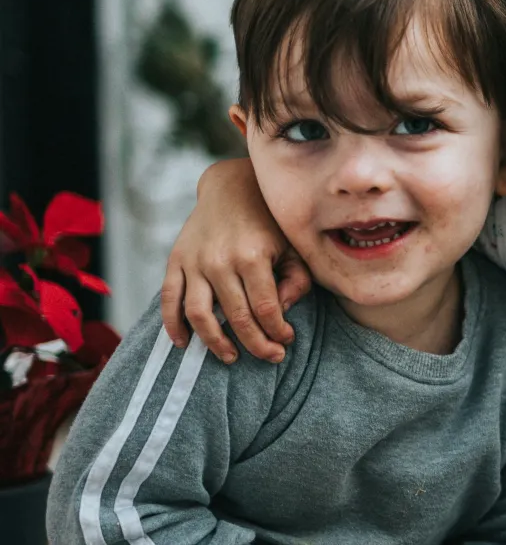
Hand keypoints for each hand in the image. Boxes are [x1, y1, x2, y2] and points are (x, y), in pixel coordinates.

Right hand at [160, 157, 312, 364]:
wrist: (232, 187)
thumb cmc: (270, 222)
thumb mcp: (294, 247)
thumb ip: (297, 281)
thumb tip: (282, 312)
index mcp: (253, 256)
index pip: (266, 309)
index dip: (278, 332)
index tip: (286, 341)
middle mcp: (220, 260)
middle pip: (237, 317)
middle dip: (257, 344)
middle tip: (271, 357)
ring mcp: (194, 261)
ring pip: (200, 315)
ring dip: (215, 343)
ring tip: (231, 357)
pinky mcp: (176, 260)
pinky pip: (169, 298)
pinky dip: (172, 324)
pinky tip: (183, 343)